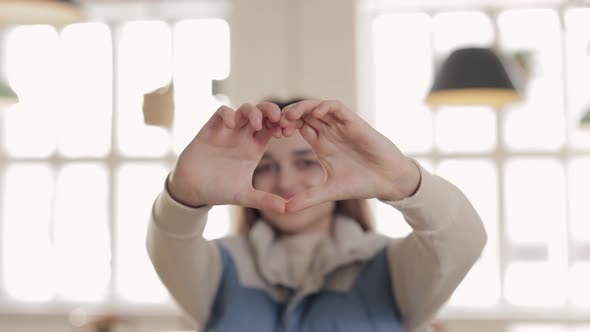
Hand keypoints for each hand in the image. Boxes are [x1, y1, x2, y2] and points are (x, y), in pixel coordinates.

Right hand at [168, 102, 286, 212]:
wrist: (192, 191)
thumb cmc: (218, 190)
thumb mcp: (244, 196)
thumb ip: (265, 200)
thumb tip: (287, 210)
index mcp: (254, 148)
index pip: (272, 127)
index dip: (281, 125)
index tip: (286, 132)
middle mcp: (242, 137)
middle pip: (261, 113)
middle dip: (270, 110)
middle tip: (276, 118)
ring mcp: (227, 132)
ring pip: (243, 110)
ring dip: (252, 111)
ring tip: (256, 124)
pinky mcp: (210, 130)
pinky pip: (221, 113)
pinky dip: (227, 114)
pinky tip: (230, 124)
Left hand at [279, 100, 420, 211]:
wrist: (388, 181)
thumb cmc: (361, 184)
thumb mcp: (328, 192)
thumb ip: (308, 198)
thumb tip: (285, 210)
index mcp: (321, 144)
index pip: (298, 127)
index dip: (284, 127)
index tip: (273, 135)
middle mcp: (329, 132)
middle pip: (304, 114)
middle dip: (288, 115)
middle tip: (275, 122)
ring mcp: (341, 126)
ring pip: (317, 107)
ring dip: (302, 108)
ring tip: (289, 116)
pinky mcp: (354, 123)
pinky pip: (336, 107)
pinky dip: (324, 106)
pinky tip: (314, 112)